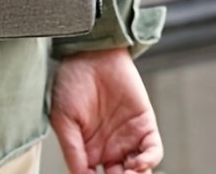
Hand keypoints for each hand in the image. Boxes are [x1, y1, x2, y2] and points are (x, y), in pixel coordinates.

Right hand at [50, 47, 162, 173]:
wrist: (90, 53)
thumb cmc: (70, 80)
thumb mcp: (62, 117)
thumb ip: (72, 150)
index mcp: (88, 148)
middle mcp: (109, 147)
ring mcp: (128, 138)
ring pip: (138, 171)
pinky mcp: (144, 126)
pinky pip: (152, 152)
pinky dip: (148, 162)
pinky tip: (137, 164)